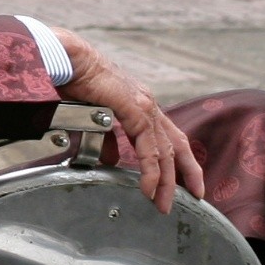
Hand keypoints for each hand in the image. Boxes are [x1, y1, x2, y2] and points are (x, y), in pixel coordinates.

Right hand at [56, 39, 202, 211]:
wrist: (70, 61)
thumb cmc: (78, 83)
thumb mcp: (96, 118)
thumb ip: (108, 140)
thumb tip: (113, 161)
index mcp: (141, 105)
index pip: (170, 136)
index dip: (182, 160)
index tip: (189, 181)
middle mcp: (148, 105)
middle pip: (176, 145)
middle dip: (187, 173)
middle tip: (194, 198)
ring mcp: (144, 106)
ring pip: (164, 149)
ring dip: (166, 180)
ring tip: (163, 203)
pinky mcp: (135, 109)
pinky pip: (148, 146)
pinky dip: (150, 170)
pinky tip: (149, 187)